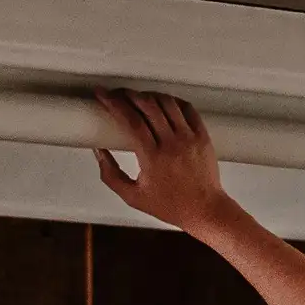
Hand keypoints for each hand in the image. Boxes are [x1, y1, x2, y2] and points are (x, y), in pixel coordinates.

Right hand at [92, 89, 225, 228]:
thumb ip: (111, 174)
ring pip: (167, 103)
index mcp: (153, 158)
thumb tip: (99, 152)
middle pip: (148, 105)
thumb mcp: (132, 196)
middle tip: (117, 94)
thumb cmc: (171, 205)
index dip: (113, 103)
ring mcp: (189, 138)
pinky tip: (162, 101)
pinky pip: (187, 108)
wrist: (205, 210)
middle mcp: (172, 144)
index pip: (131, 120)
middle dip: (128, 94)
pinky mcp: (202, 136)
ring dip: (149, 95)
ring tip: (137, 97)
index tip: (102, 95)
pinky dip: (172, 100)